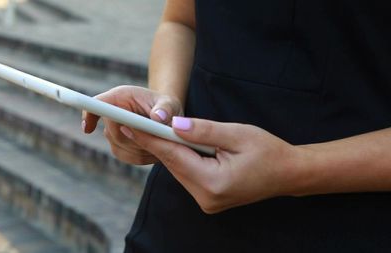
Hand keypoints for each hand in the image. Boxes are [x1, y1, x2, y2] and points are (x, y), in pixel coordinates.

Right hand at [82, 85, 182, 164]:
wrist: (168, 118)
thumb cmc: (167, 107)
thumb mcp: (170, 104)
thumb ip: (165, 108)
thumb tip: (158, 118)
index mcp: (120, 97)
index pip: (98, 104)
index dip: (90, 115)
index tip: (88, 129)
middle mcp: (113, 114)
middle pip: (111, 131)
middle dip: (133, 137)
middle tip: (155, 138)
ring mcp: (114, 132)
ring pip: (118, 146)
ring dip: (139, 147)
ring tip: (159, 141)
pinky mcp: (120, 147)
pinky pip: (127, 156)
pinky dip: (142, 156)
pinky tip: (154, 149)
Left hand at [120, 117, 301, 212]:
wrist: (288, 173)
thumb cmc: (268, 151)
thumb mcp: (237, 134)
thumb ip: (203, 130)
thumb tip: (172, 125)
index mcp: (214, 182)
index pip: (174, 156)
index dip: (150, 138)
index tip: (129, 125)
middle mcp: (206, 197)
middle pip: (173, 164)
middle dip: (154, 142)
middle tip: (132, 123)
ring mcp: (206, 201)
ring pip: (178, 170)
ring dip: (167, 150)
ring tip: (147, 129)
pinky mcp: (208, 198)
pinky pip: (187, 175)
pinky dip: (179, 158)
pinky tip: (172, 144)